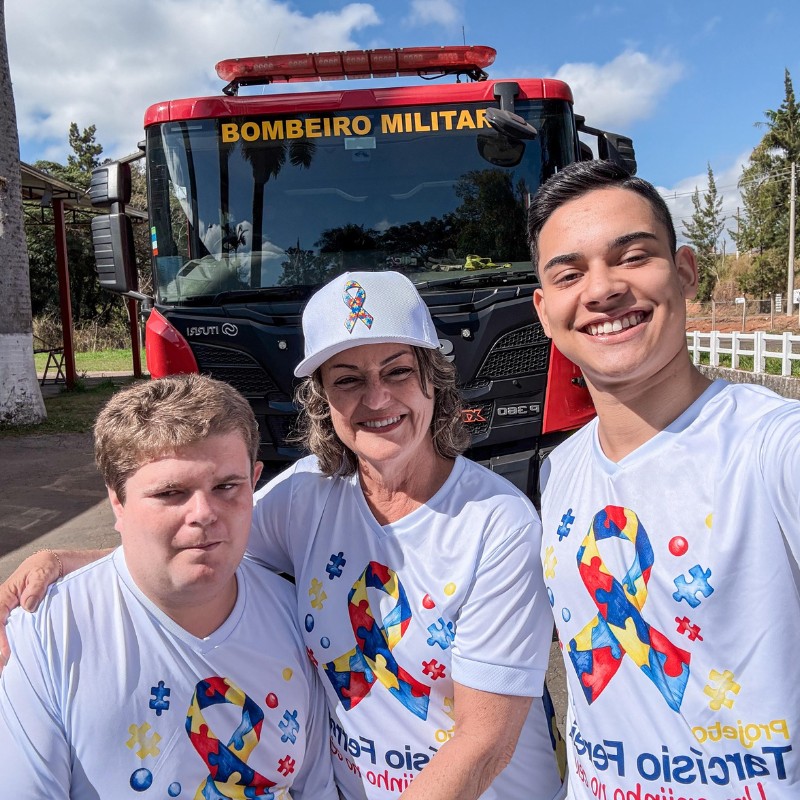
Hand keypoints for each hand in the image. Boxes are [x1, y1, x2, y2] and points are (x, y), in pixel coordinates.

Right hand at [0, 550, 61, 671]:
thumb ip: (36, 586)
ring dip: (3, 652)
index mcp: (7, 594)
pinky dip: (12, 646)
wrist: (60, 562)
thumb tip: (28, 606)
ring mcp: (14, 612)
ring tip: (5, 672)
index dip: (0, 638)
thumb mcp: (44, 570)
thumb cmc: (50, 564)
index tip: (6, 654)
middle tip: (2, 670)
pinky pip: (15, 632)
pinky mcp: (24, 617)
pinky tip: (14, 662)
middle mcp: (7, 605)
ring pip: (4, 632)